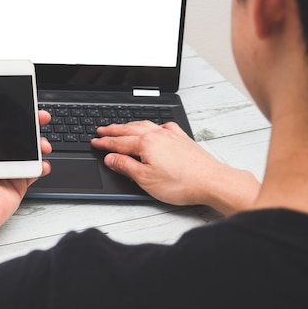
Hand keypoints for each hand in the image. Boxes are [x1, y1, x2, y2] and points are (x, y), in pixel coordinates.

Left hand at [0, 87, 51, 236]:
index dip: (12, 108)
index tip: (23, 99)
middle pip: (19, 131)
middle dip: (33, 123)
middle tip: (42, 117)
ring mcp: (9, 165)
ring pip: (30, 148)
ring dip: (40, 143)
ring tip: (43, 144)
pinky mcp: (19, 179)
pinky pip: (36, 169)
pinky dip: (43, 165)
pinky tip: (42, 163)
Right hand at [91, 120, 258, 213]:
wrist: (212, 181)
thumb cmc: (182, 183)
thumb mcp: (146, 180)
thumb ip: (125, 167)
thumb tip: (110, 158)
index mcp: (145, 143)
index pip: (118, 143)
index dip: (104, 143)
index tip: (95, 142)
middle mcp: (157, 134)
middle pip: (129, 130)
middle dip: (113, 130)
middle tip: (101, 130)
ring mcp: (171, 135)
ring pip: (144, 125)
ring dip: (129, 125)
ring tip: (120, 127)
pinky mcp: (182, 138)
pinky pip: (162, 126)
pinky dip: (151, 125)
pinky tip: (153, 128)